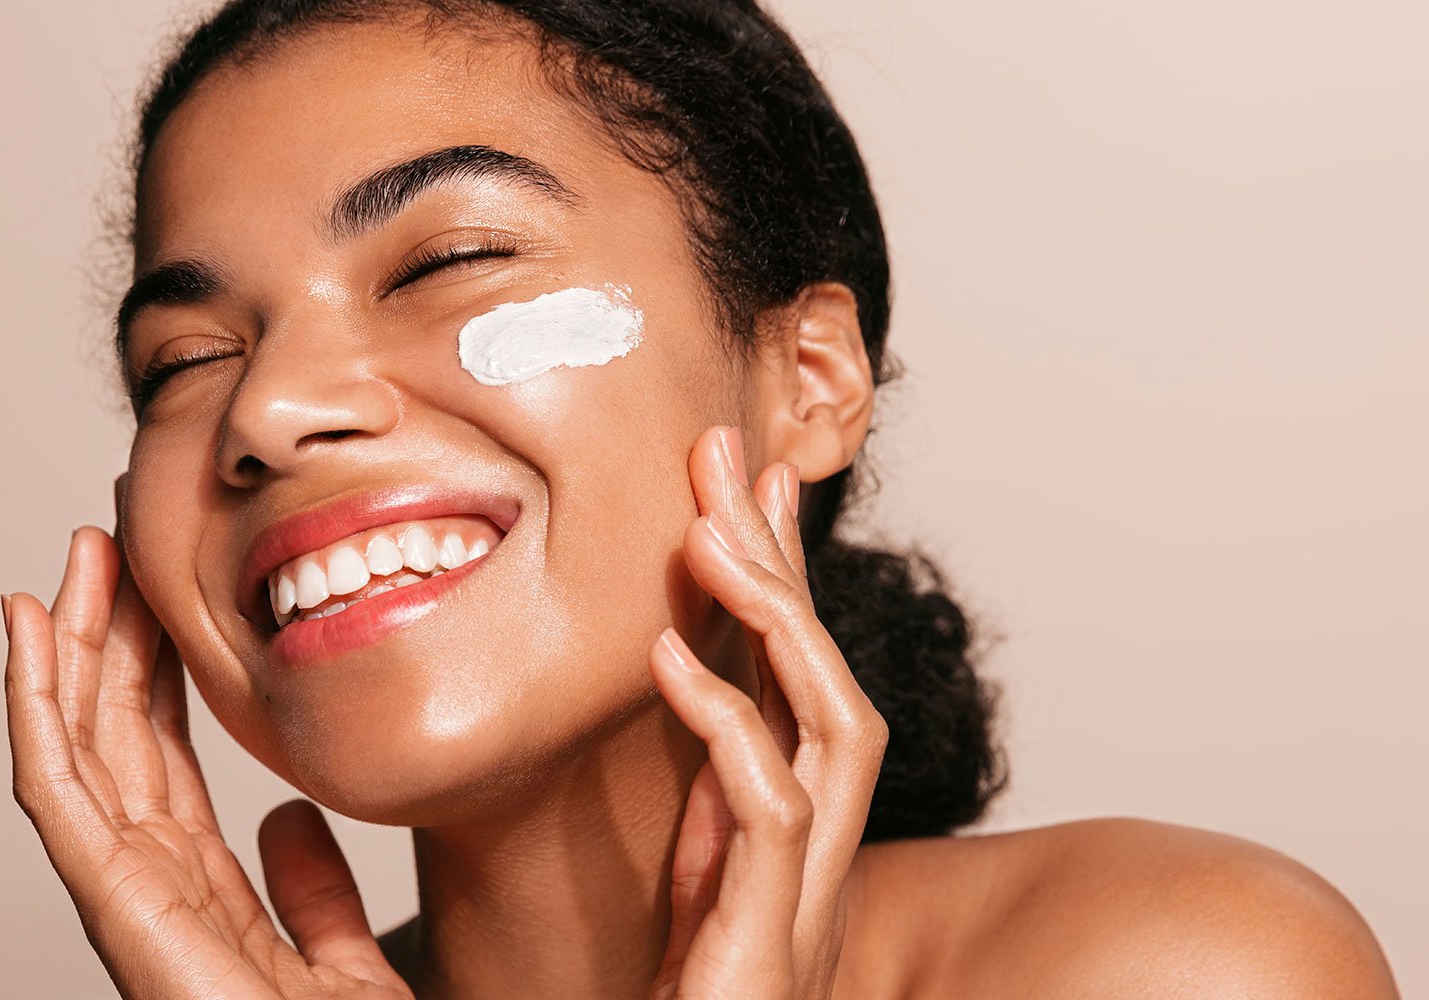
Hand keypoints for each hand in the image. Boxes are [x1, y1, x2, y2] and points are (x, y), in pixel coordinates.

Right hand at [3, 523, 412, 999]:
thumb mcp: (339, 960)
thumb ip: (312, 890)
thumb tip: (288, 816)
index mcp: (196, 893)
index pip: (158, 759)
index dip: (149, 673)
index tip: (155, 593)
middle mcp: (147, 888)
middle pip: (110, 738)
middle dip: (105, 638)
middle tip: (106, 543)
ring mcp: (123, 896)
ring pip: (77, 744)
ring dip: (68, 646)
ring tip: (72, 559)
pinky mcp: (115, 905)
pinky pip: (57, 789)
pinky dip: (35, 703)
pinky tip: (33, 627)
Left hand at [646, 426, 889, 998]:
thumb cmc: (693, 995)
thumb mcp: (699, 869)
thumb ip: (710, 783)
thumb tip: (697, 674)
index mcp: (796, 820)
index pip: (802, 670)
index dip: (787, 569)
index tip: (753, 476)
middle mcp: (819, 843)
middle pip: (829, 675)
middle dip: (784, 562)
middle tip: (728, 454)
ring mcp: (805, 887)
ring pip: (833, 726)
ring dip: (778, 623)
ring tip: (710, 533)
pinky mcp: (770, 933)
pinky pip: (767, 808)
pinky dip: (725, 723)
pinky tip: (668, 656)